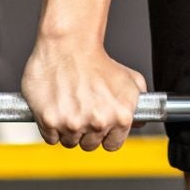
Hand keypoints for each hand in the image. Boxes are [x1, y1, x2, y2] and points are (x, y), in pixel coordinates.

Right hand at [20, 41, 146, 151]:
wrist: (69, 44)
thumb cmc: (98, 60)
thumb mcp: (130, 81)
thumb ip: (139, 104)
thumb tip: (140, 121)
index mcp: (121, 117)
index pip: (112, 145)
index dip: (105, 135)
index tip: (99, 127)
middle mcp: (98, 122)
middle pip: (89, 145)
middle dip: (86, 131)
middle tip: (81, 111)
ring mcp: (72, 123)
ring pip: (69, 142)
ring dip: (67, 129)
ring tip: (69, 106)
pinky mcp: (49, 120)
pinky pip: (50, 137)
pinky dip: (51, 126)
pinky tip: (56, 108)